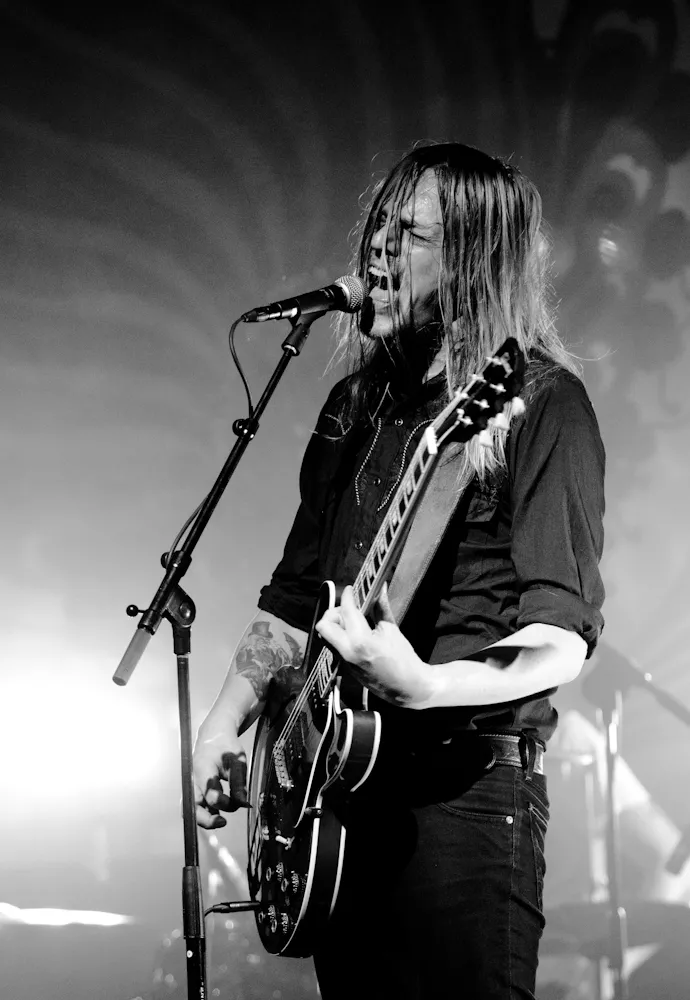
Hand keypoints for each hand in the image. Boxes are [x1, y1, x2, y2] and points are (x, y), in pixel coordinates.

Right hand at [193, 730, 249, 829]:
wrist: (214, 735)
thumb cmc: (226, 746)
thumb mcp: (237, 761)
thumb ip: (239, 783)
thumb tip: (243, 804)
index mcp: (203, 768)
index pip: (209, 792)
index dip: (223, 802)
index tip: (238, 803)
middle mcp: (193, 778)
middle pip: (191, 806)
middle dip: (206, 819)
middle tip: (223, 822)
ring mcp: (191, 785)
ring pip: (190, 809)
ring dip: (204, 818)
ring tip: (221, 821)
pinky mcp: (194, 789)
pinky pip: (196, 805)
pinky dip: (205, 812)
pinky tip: (218, 814)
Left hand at [315, 584, 432, 708]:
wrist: (407, 687)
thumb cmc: (404, 660)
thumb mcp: (392, 630)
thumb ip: (381, 607)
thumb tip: (379, 589)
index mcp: (361, 641)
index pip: (346, 611)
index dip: (348, 596)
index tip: (351, 590)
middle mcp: (348, 652)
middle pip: (324, 625)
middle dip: (333, 613)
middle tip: (348, 610)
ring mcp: (344, 661)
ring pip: (325, 636)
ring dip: (335, 625)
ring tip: (352, 621)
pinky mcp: (344, 666)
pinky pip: (333, 645)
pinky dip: (340, 635)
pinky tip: (355, 633)